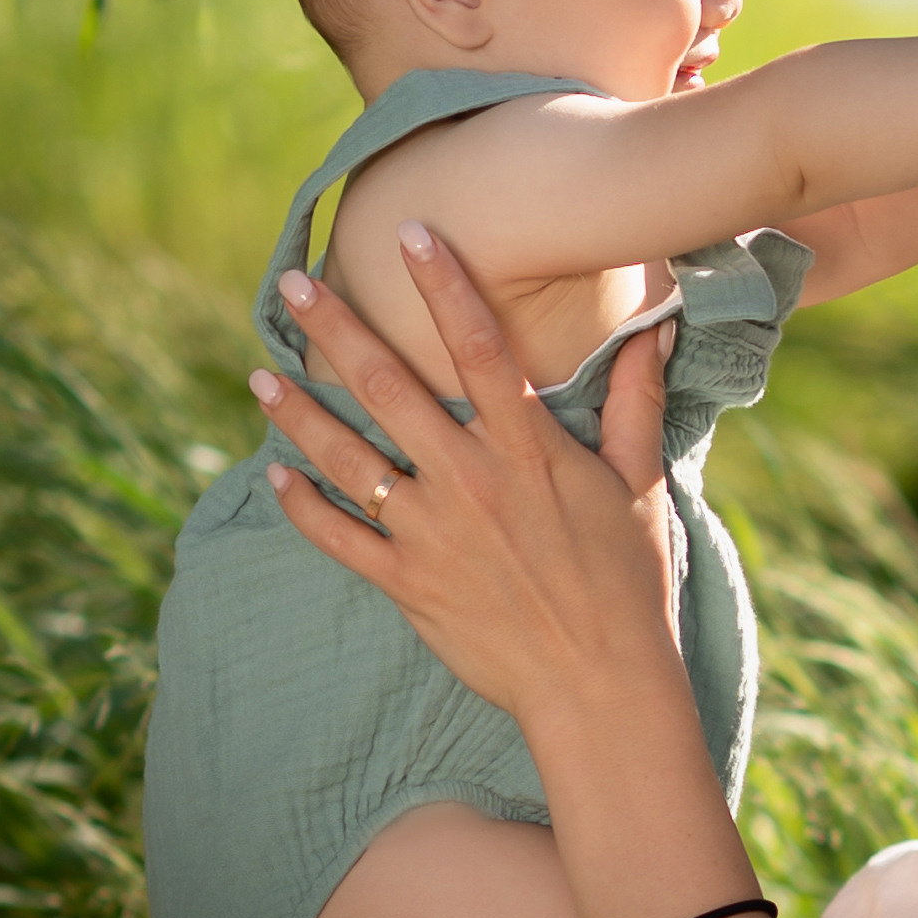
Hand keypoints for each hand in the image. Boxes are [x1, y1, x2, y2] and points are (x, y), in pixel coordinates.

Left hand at [250, 223, 686, 730]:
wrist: (600, 684)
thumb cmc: (628, 581)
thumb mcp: (641, 482)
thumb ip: (635, 400)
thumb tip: (657, 327)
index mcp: (529, 450)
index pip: (480, 347)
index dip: (443, 285)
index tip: (409, 233)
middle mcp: (472, 481)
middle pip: (391, 388)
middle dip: (337, 330)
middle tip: (293, 283)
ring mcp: (433, 534)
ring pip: (350, 458)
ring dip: (299, 413)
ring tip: (260, 373)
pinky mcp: (408, 585)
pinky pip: (341, 538)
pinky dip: (303, 506)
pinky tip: (273, 475)